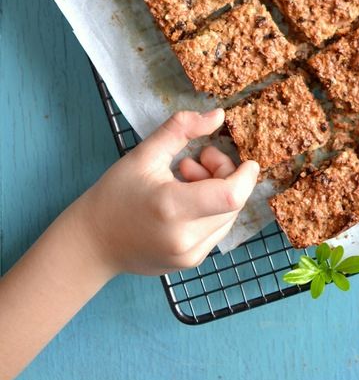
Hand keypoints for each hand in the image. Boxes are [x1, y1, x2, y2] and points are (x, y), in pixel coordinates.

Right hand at [74, 108, 257, 276]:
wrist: (92, 243)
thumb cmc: (115, 194)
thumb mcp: (144, 154)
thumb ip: (181, 129)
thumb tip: (219, 116)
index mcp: (171, 207)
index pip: (230, 195)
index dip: (245, 176)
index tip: (246, 160)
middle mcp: (184, 238)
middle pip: (232, 203)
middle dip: (225, 175)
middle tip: (196, 160)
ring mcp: (188, 256)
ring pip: (228, 217)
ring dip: (218, 192)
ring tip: (185, 178)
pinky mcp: (190, 263)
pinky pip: (216, 230)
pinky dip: (210, 210)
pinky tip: (185, 200)